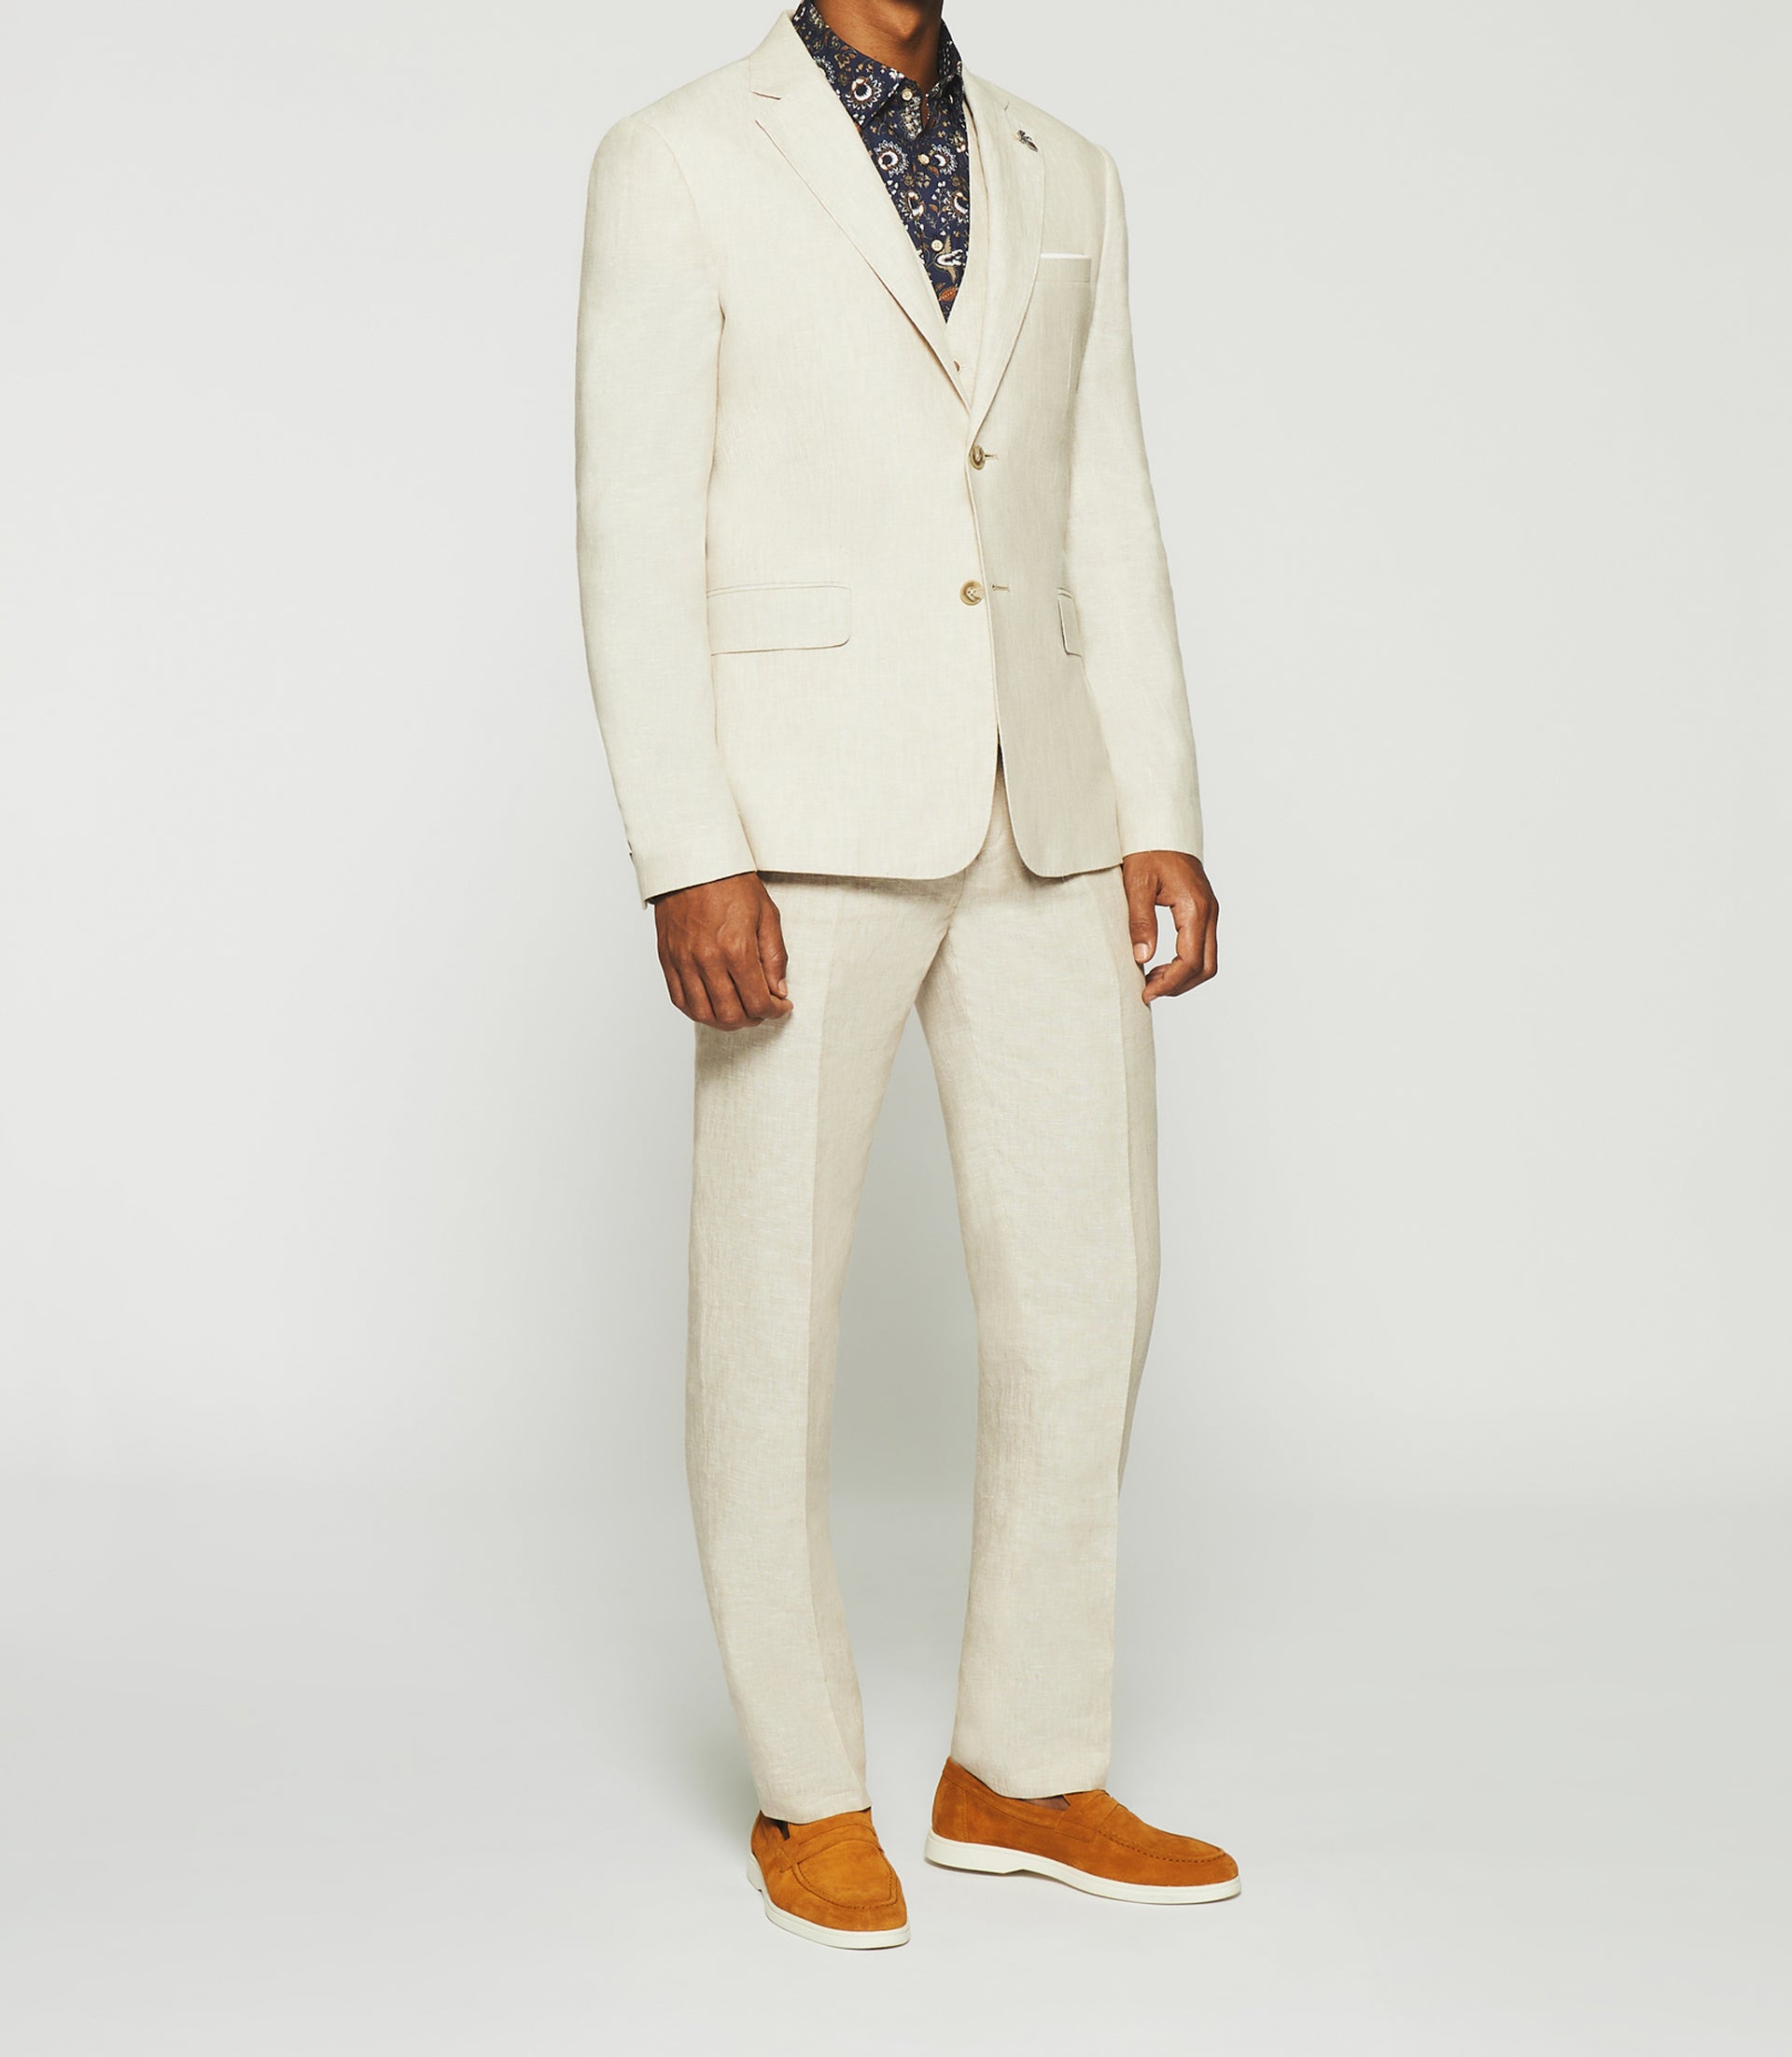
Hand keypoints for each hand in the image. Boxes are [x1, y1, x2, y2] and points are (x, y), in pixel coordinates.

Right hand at [652, 872, 792, 1028]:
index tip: (782, 1006)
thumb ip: (775, 956)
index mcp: (736, 949)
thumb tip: (778, 989)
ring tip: (739, 1011)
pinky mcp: (668, 960)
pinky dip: (698, 1012)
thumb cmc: (730, 883)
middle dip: (753, 1019)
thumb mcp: (767, 915)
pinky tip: (713, 1006)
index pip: (758, 1001)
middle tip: (763, 1010)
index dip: (775, 1011)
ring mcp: (684, 962)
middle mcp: (707, 960)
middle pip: (731, 1015)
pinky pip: (680, 1000)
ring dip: (725, 1021)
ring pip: (703, 1014)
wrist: (693, 862)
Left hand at [1122, 850, 1217, 1002]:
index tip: (1146, 993)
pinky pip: (1202, 946)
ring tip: (1151, 980)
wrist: (1160, 827)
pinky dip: (1185, 963)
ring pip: (1207, 960)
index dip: (1170, 983)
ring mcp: (1209, 911)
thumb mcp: (1137, 884)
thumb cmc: (1147, 851)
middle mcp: (1208, 911)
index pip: (1190, 960)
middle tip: (1148, 992)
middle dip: (1179, 985)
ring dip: (1182, 976)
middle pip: (1206, 966)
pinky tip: (1160, 964)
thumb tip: (1143, 957)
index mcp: (1194, 907)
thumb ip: (1141, 921)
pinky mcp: (1203, 911)